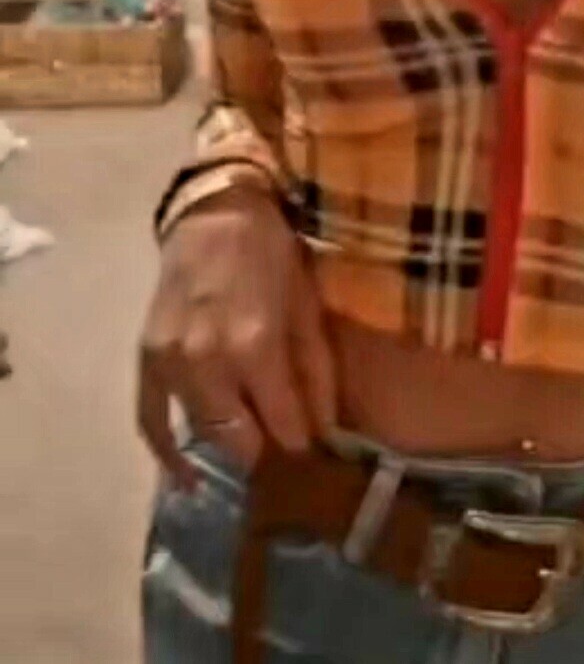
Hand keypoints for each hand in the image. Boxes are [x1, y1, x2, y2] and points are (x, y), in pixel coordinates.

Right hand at [137, 184, 335, 486]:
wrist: (215, 213)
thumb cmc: (271, 253)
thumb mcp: (307, 306)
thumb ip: (316, 371)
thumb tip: (326, 429)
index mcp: (254, 346)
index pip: (281, 425)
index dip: (300, 446)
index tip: (315, 459)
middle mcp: (207, 363)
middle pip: (238, 439)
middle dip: (266, 453)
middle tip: (286, 460)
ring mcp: (171, 363)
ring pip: (202, 432)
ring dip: (229, 447)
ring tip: (254, 457)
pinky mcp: (147, 359)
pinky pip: (150, 421)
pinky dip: (167, 452)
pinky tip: (186, 479)